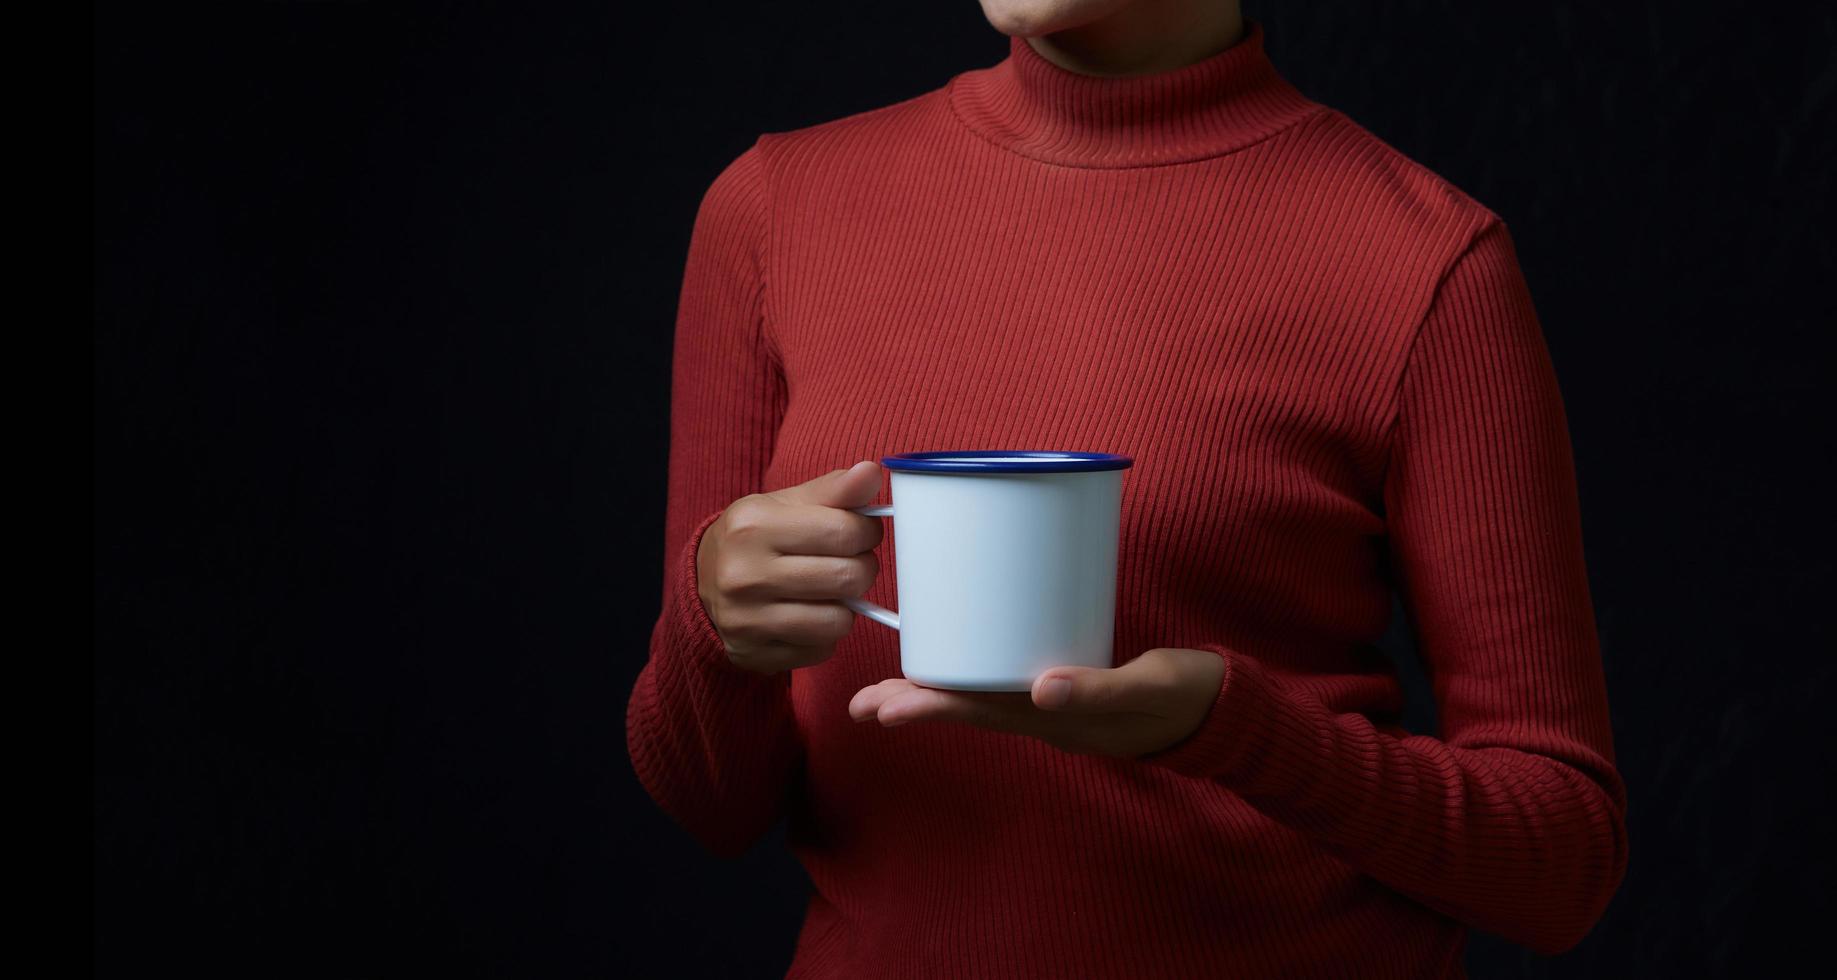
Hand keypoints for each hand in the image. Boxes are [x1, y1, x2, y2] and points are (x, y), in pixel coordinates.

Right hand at [698, 460, 885, 674]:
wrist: (704, 582)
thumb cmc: (756, 538)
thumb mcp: (787, 504)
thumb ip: (834, 489)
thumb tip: (871, 472)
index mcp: (752, 525)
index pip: (844, 531)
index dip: (867, 532)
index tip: (861, 532)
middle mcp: (743, 574)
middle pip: (847, 577)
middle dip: (862, 569)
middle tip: (849, 562)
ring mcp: (746, 619)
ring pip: (839, 621)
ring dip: (845, 606)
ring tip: (828, 590)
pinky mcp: (754, 653)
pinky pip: (822, 649)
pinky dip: (825, 633)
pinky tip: (807, 614)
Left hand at [848, 647, 1226, 757]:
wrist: (1217, 706)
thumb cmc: (1184, 697)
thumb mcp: (1149, 688)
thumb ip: (1101, 690)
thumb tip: (1042, 688)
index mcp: (1056, 718)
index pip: (981, 711)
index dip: (931, 705)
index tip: (885, 705)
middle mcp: (1043, 713)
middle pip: (967, 707)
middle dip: (914, 704)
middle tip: (859, 704)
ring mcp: (1051, 700)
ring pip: (980, 695)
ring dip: (934, 691)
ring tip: (884, 690)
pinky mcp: (1062, 679)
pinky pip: (1004, 678)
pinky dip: (972, 668)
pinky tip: (954, 654)